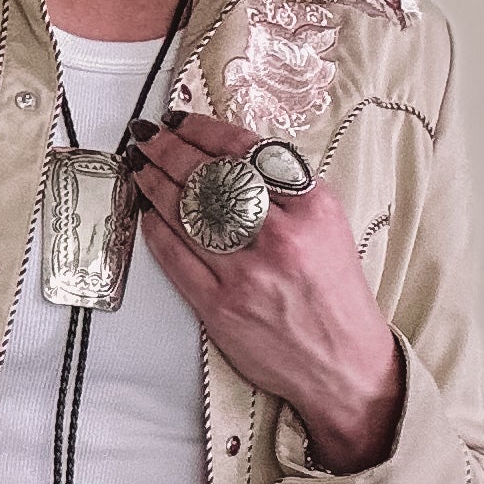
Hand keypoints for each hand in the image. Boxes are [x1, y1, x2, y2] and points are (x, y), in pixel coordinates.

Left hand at [130, 114, 402, 471]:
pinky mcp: (219, 307)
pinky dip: (155, 231)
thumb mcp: (328, 226)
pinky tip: (146, 212)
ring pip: (186, 214)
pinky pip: (175, 258)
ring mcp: (246, 274)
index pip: (246, 151)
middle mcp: (280, 236)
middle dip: (169, 150)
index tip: (180, 119)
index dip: (205, 131)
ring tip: (139, 166)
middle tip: (146, 135)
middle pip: (209, 178)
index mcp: (312, 207)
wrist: (344, 364)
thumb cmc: (335, 292)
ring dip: (154, 184)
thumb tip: (227, 154)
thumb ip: (286, 189)